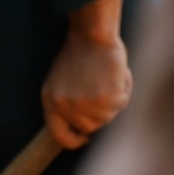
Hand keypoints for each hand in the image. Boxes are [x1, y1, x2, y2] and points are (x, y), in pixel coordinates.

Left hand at [41, 31, 130, 149]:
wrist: (91, 34)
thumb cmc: (80, 54)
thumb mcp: (61, 81)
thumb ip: (67, 104)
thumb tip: (81, 127)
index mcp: (50, 100)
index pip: (59, 135)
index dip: (73, 140)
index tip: (84, 137)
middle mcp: (65, 105)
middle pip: (90, 127)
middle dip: (99, 113)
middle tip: (103, 92)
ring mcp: (85, 103)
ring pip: (107, 116)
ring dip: (113, 100)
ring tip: (108, 78)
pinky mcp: (105, 97)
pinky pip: (121, 103)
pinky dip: (124, 89)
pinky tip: (117, 74)